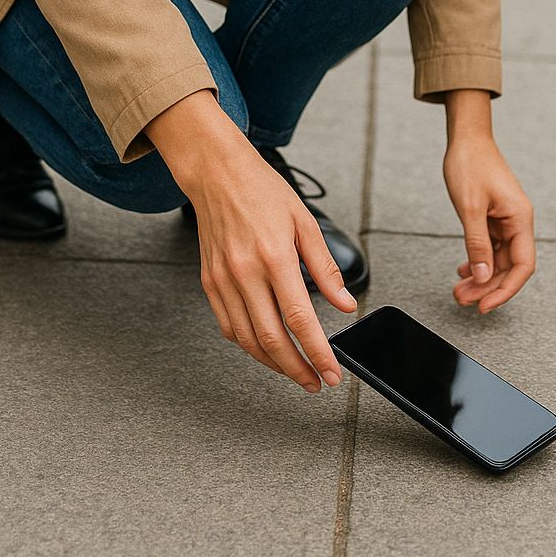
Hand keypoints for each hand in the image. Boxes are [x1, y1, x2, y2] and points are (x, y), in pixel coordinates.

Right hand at [146, 90, 357, 391]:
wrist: (217, 174)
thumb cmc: (262, 192)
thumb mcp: (304, 223)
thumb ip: (325, 268)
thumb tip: (346, 304)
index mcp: (274, 256)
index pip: (299, 319)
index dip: (317, 352)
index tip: (331, 373)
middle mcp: (245, 272)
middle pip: (272, 339)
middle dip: (297, 369)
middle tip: (316, 382)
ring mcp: (223, 280)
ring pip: (247, 340)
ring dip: (272, 363)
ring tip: (294, 371)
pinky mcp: (209, 282)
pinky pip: (228, 326)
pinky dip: (248, 344)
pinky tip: (265, 346)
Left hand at [442, 131, 535, 313]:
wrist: (467, 138)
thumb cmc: (470, 164)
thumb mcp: (469, 207)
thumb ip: (477, 244)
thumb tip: (483, 276)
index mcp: (520, 219)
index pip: (522, 266)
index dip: (506, 290)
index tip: (485, 305)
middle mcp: (518, 222)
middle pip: (509, 267)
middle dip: (487, 287)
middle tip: (463, 300)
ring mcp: (506, 220)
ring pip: (498, 259)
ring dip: (480, 277)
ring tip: (459, 290)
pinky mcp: (494, 217)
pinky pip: (490, 247)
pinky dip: (478, 261)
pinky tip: (464, 271)